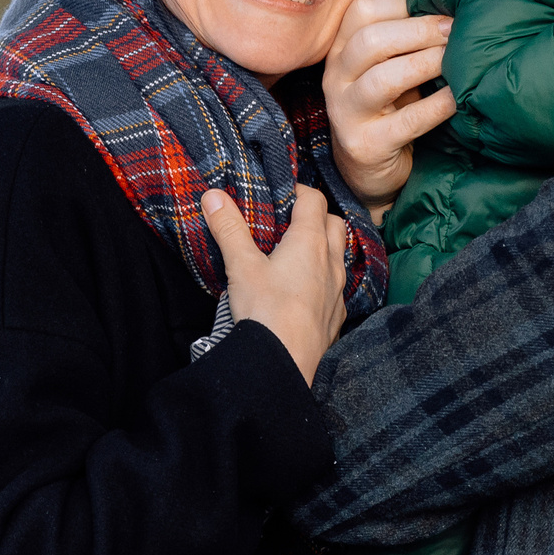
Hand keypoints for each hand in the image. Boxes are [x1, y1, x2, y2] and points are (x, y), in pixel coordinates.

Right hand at [201, 186, 348, 384]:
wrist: (284, 363)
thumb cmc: (265, 310)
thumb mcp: (241, 266)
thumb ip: (229, 229)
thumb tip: (213, 195)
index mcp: (310, 242)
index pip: (313, 200)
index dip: (298, 191)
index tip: (281, 194)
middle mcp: (331, 261)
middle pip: (334, 223)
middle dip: (316, 216)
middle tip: (291, 221)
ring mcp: (338, 290)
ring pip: (339, 255)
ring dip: (325, 247)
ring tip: (299, 254)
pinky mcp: (336, 315)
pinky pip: (337, 287)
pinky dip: (326, 279)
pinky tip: (306, 290)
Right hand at [322, 0, 454, 218]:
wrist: (368, 170)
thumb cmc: (388, 107)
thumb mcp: (388, 66)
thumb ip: (404, 38)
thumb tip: (451, 4)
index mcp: (341, 49)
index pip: (362, 9)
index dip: (400, 5)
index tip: (434, 13)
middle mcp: (337, 77)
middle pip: (371, 39)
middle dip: (420, 31)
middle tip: (454, 33)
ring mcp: (346, 113)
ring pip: (384, 78)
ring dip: (426, 64)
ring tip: (454, 62)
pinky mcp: (366, 145)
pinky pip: (407, 121)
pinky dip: (437, 106)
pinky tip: (456, 99)